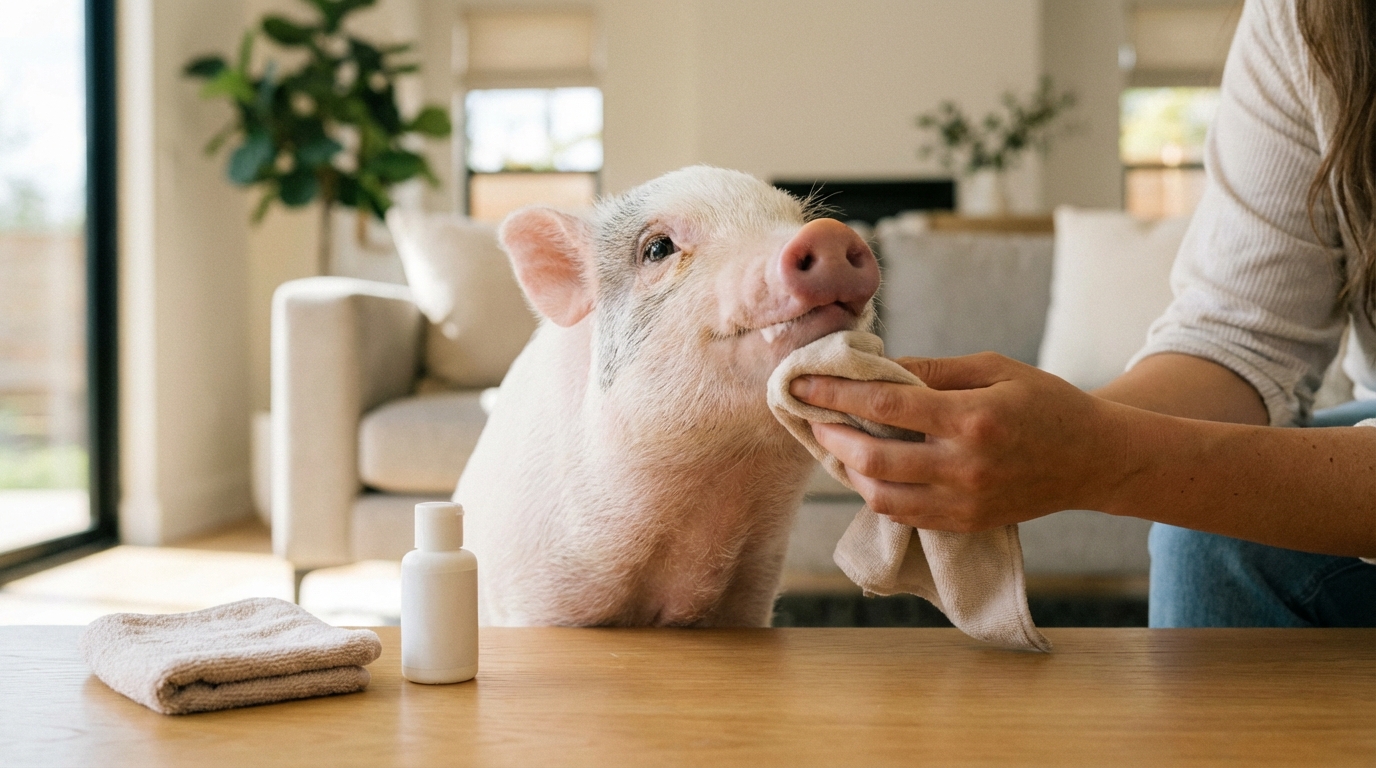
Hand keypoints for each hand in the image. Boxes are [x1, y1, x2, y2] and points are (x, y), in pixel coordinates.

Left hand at [789, 352, 1128, 531]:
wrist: (1094, 460)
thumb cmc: (1045, 402)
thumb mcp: (994, 369)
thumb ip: (934, 370)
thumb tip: (878, 367)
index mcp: (972, 418)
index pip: (886, 405)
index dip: (838, 393)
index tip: (804, 381)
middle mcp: (964, 466)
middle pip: (873, 457)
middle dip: (832, 435)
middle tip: (811, 415)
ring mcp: (964, 502)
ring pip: (881, 495)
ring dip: (847, 469)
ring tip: (835, 443)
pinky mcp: (965, 523)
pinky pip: (903, 515)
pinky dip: (875, 493)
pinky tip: (866, 470)